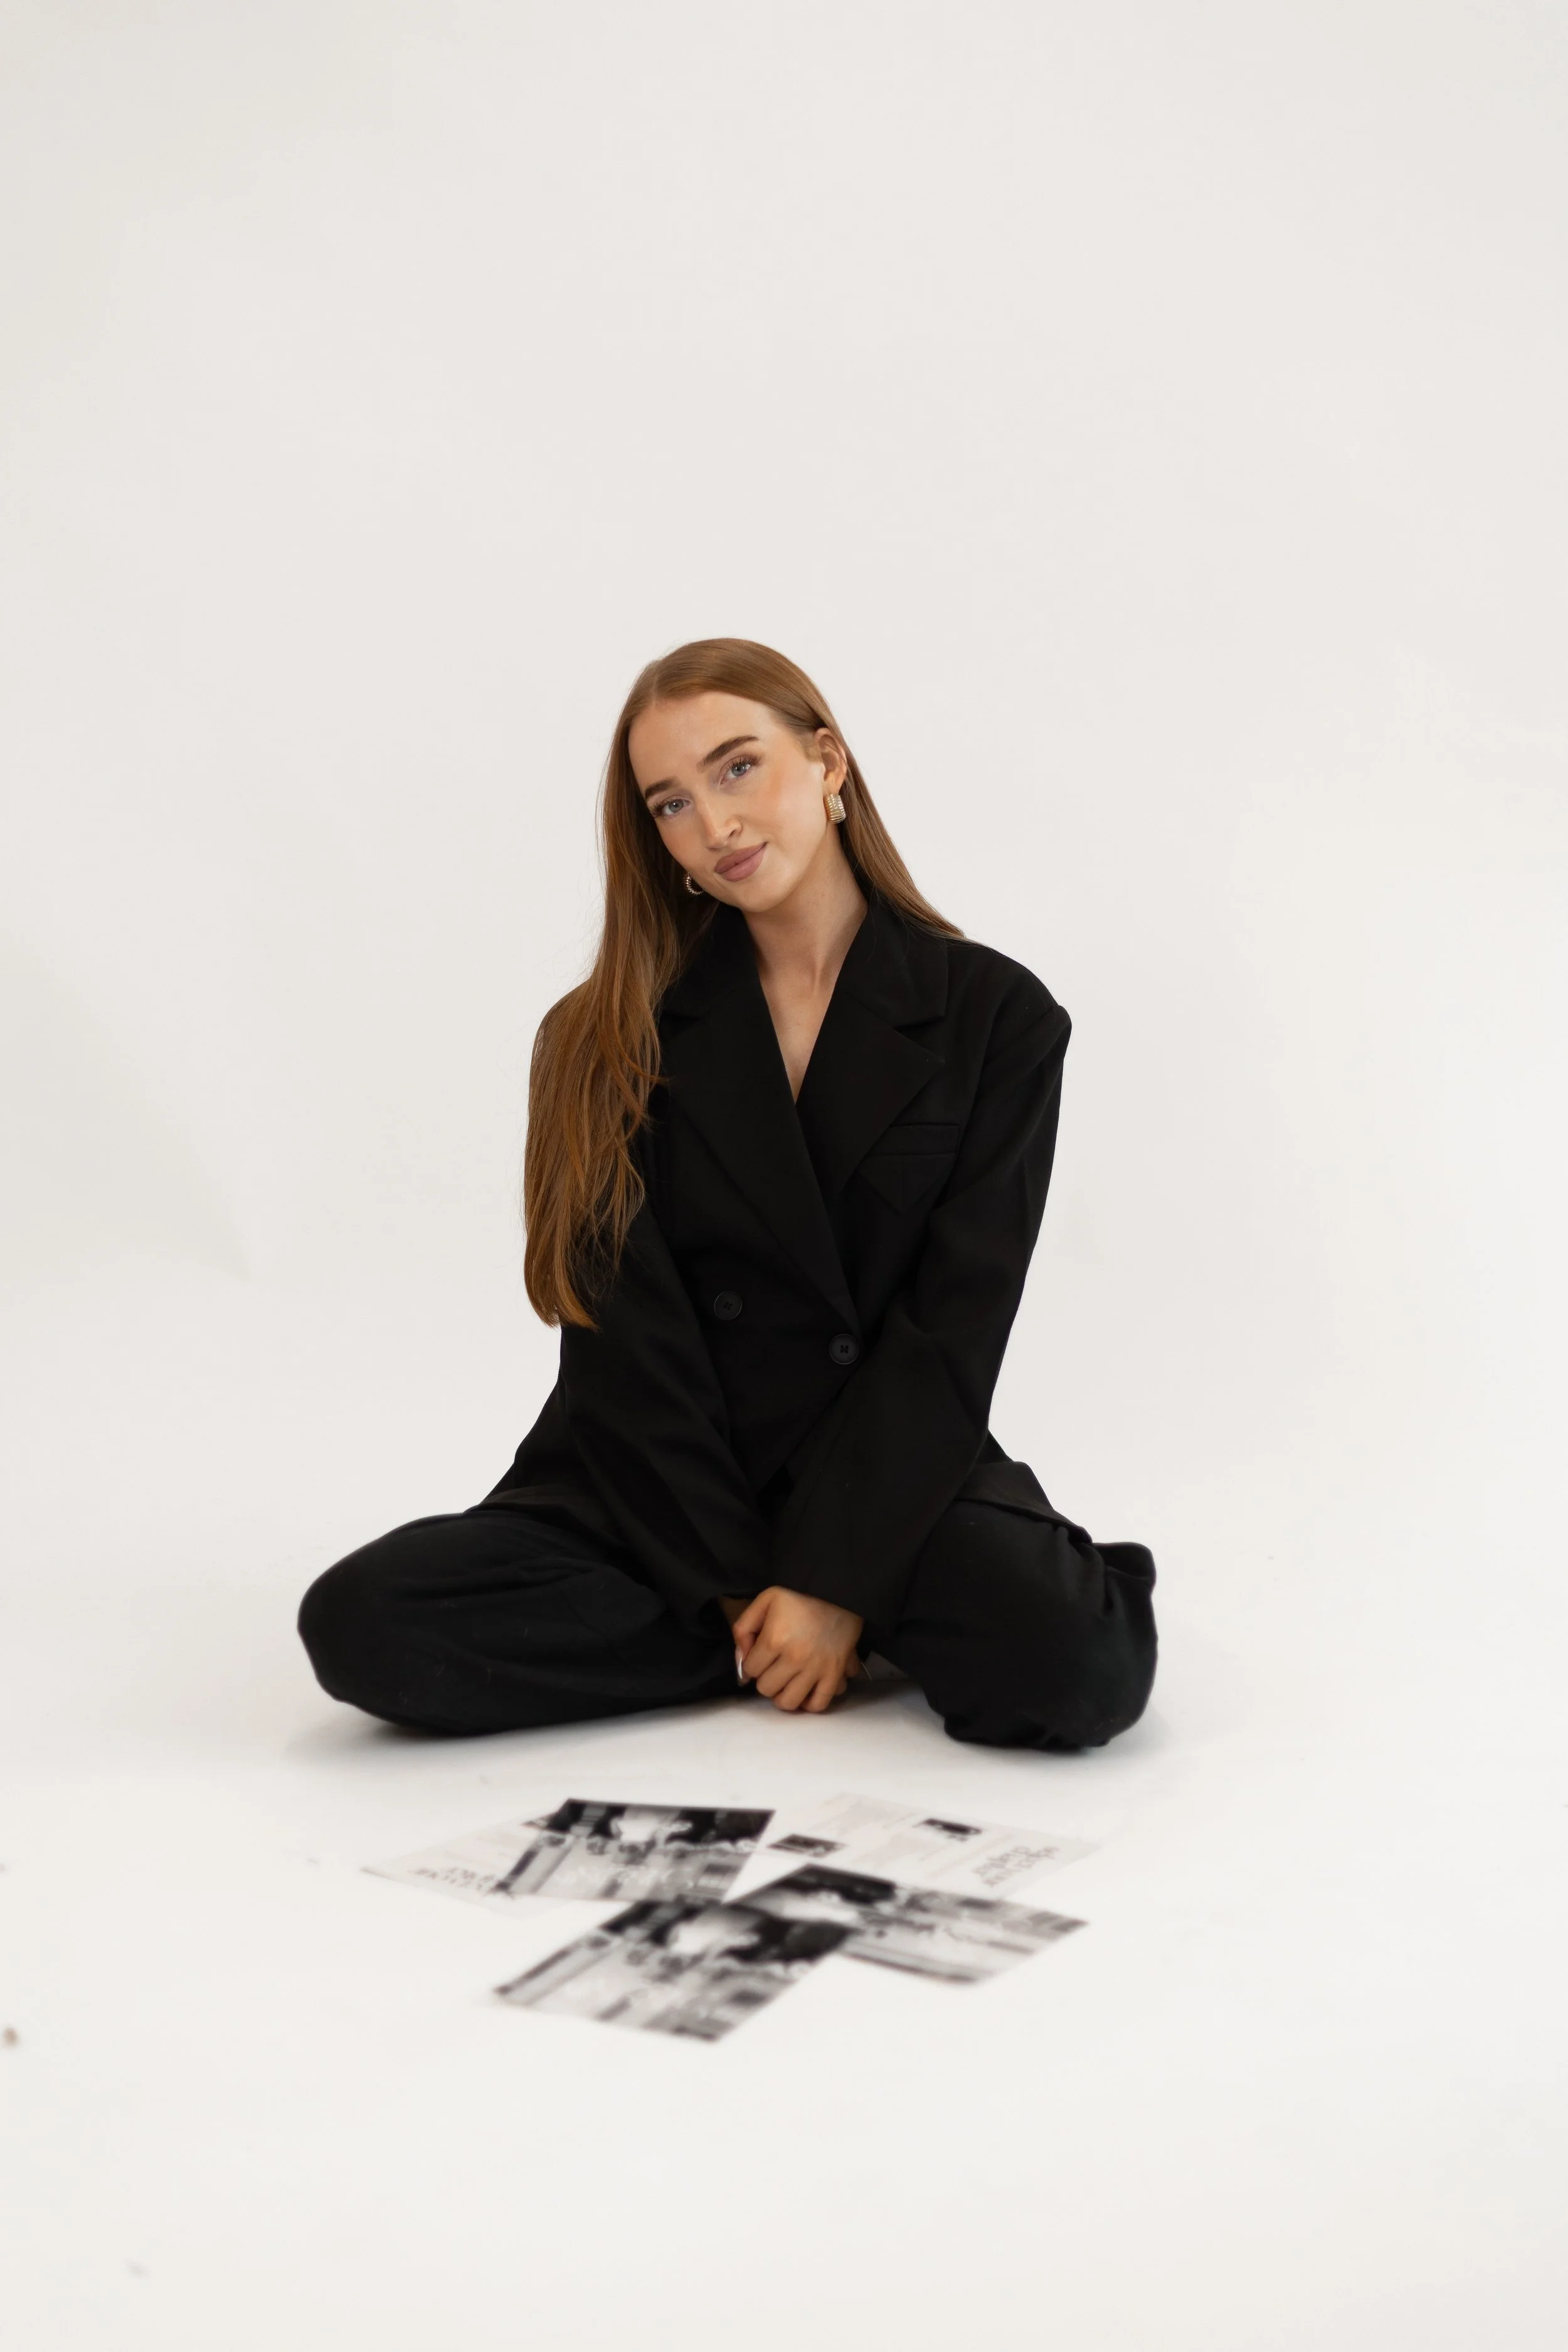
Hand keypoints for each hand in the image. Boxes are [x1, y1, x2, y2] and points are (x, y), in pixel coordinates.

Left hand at [730, 1586, 865, 1713]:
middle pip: (766, 1689)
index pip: (750, 1670)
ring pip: (789, 1702)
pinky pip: (819, 1704)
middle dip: (765, 1678)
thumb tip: (741, 1664)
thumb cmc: (798, 1595)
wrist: (838, 1591)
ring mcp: (816, 1669)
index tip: (760, 1654)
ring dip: (783, 1694)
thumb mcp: (764, 1601)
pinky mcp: (835, 1674)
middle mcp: (795, 1658)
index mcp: (774, 1639)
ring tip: (786, 1682)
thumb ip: (743, 1629)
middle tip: (773, 1666)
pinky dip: (809, 1703)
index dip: (752, 1663)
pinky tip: (804, 1691)